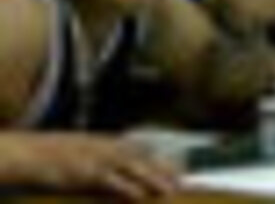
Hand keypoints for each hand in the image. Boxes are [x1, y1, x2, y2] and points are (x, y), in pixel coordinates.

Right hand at [0, 132, 179, 199]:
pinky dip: (128, 188)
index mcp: (107, 142)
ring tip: (170, 190)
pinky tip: (142, 197)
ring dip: (154, 179)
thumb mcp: (80, 152)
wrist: (26, 153)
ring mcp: (97, 158)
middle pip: (144, 159)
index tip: (180, 171)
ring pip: (134, 168)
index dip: (162, 162)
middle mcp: (106, 147)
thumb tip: (114, 174)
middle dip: (165, 170)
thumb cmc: (50, 155)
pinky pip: (112, 181)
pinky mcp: (85, 172)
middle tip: (184, 182)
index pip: (142, 151)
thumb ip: (100, 160)